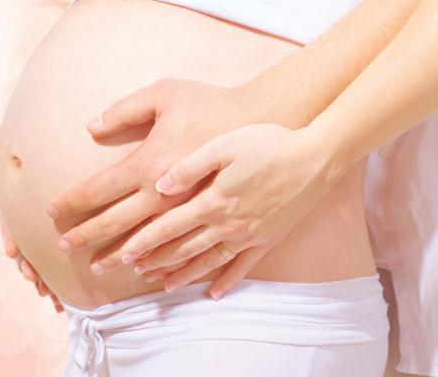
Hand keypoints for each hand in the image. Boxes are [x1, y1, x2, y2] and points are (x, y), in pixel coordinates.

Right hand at [0, 135, 62, 312]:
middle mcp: (39, 213)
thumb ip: (16, 143)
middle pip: (30, 241)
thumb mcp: (39, 140)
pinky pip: (69, 256)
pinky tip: (63, 294)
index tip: (15, 252)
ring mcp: (56, 224)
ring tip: (49, 293)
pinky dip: (63, 275)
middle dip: (31, 263)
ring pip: (47, 254)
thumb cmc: (55, 140)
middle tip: (35, 279)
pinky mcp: (79, 230)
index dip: (13, 234)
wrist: (76, 141)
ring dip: (46, 274)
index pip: (15, 217)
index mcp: (29, 196)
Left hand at [47, 79, 263, 272]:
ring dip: (149, 263)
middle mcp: (181, 202)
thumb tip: (94, 131)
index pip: (105, 191)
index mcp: (159, 166)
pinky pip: (225, 263)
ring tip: (131, 272)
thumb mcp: (171, 95)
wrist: (292, 135)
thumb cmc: (228, 109)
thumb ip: (130, 114)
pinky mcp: (252, 234)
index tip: (53, 215)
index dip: (76, 203)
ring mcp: (219, 223)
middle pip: (131, 228)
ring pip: (174, 251)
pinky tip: (194, 287)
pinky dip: (208, 276)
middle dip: (101, 242)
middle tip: (81, 258)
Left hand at [125, 123, 329, 299]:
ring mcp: (248, 235)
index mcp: (212, 200)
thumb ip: (190, 167)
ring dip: (183, 274)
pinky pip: (243, 267)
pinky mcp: (268, 239)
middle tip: (132, 271)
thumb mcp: (224, 145)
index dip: (142, 241)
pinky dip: (227, 282)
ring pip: (208, 261)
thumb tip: (160, 187)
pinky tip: (215, 294)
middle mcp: (227, 224)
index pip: (167, 227)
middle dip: (154, 261)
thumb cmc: (268, 144)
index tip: (122, 254)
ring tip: (163, 283)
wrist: (314, 158)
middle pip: (182, 248)